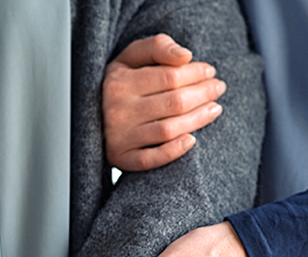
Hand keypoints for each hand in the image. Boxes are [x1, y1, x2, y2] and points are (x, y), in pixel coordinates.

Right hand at [103, 34, 225, 171]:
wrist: (89, 115)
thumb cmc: (120, 82)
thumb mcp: (131, 57)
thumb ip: (157, 46)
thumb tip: (186, 56)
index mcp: (118, 81)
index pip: (169, 76)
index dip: (196, 73)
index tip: (210, 71)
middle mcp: (117, 110)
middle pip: (173, 103)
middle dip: (203, 94)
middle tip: (218, 88)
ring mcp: (118, 137)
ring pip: (168, 130)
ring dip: (198, 120)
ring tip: (214, 109)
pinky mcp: (121, 159)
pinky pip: (151, 159)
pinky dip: (174, 151)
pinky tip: (192, 140)